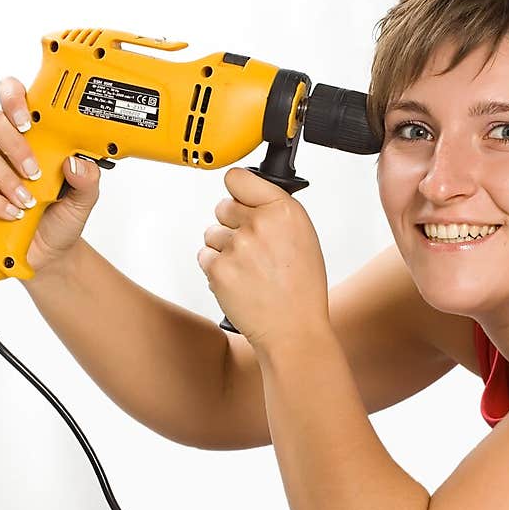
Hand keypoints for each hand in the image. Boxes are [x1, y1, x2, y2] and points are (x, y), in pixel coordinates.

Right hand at [0, 77, 99, 274]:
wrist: (51, 255)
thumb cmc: (61, 218)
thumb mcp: (84, 199)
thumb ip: (88, 179)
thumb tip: (77, 162)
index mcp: (30, 139)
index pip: (13, 101)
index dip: (14, 98)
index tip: (29, 120)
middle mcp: (2, 149)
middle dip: (14, 143)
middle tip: (34, 170)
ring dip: (6, 177)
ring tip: (27, 201)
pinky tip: (12, 214)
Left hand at [198, 168, 329, 349]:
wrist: (293, 330)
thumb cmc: (301, 290)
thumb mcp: (303, 238)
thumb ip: (276, 212)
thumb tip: (251, 196)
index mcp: (284, 211)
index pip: (238, 178)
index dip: (238, 190)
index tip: (240, 197)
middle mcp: (259, 224)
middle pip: (222, 206)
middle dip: (232, 223)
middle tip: (252, 248)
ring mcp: (236, 247)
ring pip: (212, 233)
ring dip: (224, 248)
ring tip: (248, 269)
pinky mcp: (218, 269)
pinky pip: (204, 256)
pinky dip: (217, 268)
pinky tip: (239, 281)